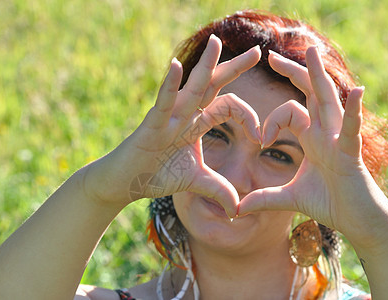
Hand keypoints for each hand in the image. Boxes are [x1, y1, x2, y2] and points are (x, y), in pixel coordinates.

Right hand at [82, 35, 261, 216]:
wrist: (126, 182)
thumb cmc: (157, 175)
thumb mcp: (196, 181)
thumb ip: (219, 189)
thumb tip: (238, 210)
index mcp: (197, 123)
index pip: (229, 107)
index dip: (249, 118)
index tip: (261, 137)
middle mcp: (185, 114)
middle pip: (214, 86)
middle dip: (234, 68)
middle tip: (257, 52)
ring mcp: (168, 117)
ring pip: (191, 88)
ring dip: (205, 65)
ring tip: (216, 42)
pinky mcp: (152, 125)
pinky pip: (162, 102)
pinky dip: (169, 85)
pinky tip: (175, 66)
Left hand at [238, 46, 379, 233]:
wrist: (355, 221)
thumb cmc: (328, 203)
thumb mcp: (288, 198)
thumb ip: (263, 199)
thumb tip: (236, 209)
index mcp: (312, 136)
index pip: (289, 111)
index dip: (270, 121)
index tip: (260, 139)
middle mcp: (326, 131)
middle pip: (310, 93)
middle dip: (293, 72)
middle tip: (271, 56)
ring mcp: (339, 139)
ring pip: (328, 100)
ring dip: (319, 76)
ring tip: (312, 52)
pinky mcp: (350, 154)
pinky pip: (351, 129)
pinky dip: (354, 112)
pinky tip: (358, 93)